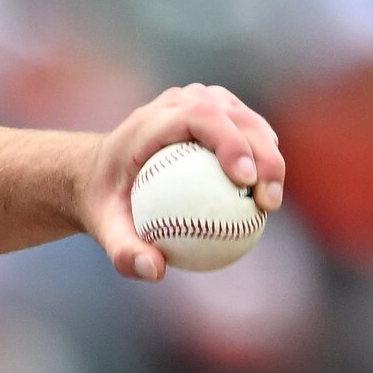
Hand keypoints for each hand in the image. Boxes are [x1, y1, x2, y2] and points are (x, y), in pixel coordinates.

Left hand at [75, 83, 288, 282]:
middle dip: (262, 154)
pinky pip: (247, 131)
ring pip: (248, 120)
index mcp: (150, 121)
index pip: (200, 117)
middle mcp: (178, 102)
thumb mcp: (104, 229)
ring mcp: (199, 100)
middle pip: (233, 117)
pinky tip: (265, 196)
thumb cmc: (106, 201)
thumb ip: (123, 251)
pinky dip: (262, 158)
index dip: (230, 142)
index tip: (246, 180)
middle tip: (268, 202)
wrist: (102, 171)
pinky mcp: (215, 111)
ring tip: (270, 203)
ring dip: (270, 156)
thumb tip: (155, 271)